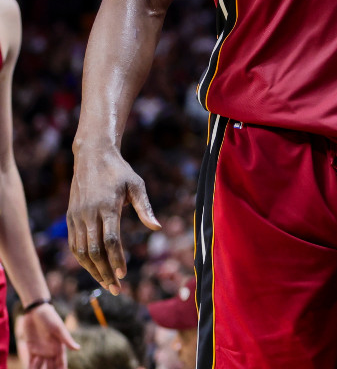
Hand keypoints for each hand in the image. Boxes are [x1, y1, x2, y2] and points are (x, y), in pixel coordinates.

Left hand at [17, 305, 79, 368]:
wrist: (36, 311)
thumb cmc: (50, 317)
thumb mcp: (59, 328)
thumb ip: (67, 339)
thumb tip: (78, 349)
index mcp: (59, 347)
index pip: (61, 362)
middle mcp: (51, 351)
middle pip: (52, 367)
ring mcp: (41, 350)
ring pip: (41, 366)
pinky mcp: (31, 348)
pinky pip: (30, 362)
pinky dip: (30, 368)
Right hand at [67, 147, 160, 293]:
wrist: (91, 157)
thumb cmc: (119, 171)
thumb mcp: (136, 184)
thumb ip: (145, 207)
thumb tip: (157, 227)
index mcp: (107, 206)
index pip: (110, 240)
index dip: (116, 259)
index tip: (124, 274)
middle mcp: (89, 214)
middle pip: (94, 251)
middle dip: (105, 272)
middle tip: (117, 289)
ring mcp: (77, 217)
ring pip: (82, 251)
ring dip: (93, 270)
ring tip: (107, 284)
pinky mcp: (70, 218)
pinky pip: (74, 244)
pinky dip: (82, 260)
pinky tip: (93, 269)